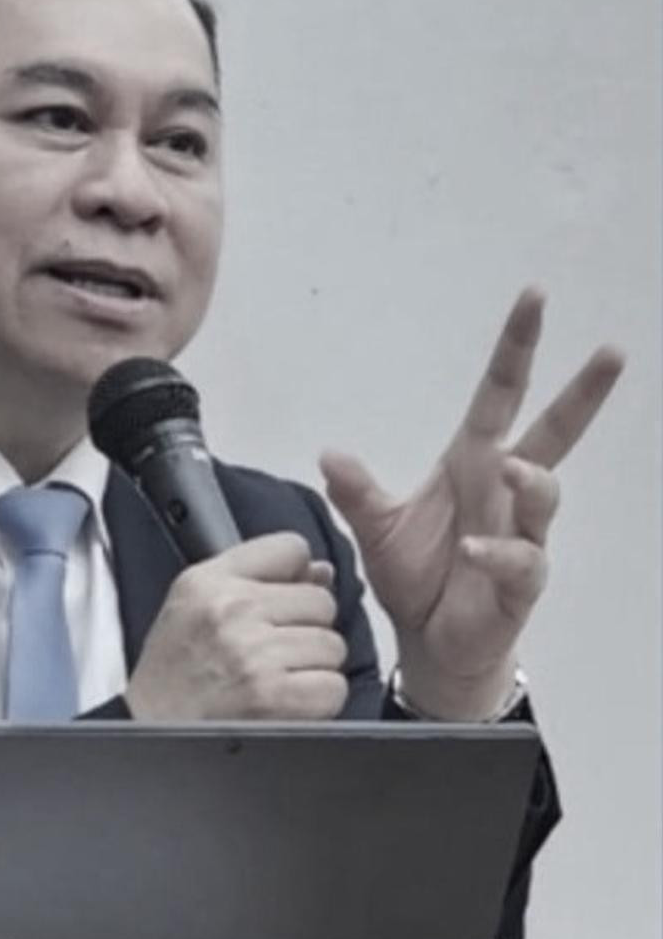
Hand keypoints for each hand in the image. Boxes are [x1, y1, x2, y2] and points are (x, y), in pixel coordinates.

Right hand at [125, 532, 346, 721]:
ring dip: (312, 668)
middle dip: (305, 628)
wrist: (150, 732)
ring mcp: (254, 654)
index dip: (295, 577)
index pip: (291, 548)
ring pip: (333, 645)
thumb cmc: (173, 672)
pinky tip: (284, 703)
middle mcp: (232, 610)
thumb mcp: (193, 606)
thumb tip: (321, 571)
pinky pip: (334, 686)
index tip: (279, 602)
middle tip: (269, 652)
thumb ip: (256, 578)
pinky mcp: (274, 696)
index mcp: (209, 581)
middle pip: (322, 601)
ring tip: (273, 679)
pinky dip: (317, 701)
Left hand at [319, 288, 623, 719]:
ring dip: (532, 480)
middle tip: (610, 351)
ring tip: (513, 468)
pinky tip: (475, 550)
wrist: (428, 640)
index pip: (501, 395)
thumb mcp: (375, 528)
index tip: (535, 298)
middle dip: (581, 393)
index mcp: (471, 464)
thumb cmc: (414, 575)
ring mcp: (520, 534)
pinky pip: (522, 559)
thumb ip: (356, 492)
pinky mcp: (522, 581)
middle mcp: (503, 490)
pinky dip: (500, 552)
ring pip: (545, 493)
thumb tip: (329, 453)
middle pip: (553, 432)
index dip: (517, 349)